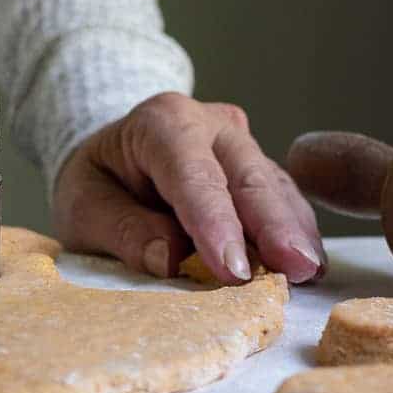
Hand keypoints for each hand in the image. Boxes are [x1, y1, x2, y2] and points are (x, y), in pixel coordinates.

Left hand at [53, 93, 325, 283]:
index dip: (214, 221)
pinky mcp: (257, 167)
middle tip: (297, 267)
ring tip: (309, 270)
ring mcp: (239, 143)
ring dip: (293, 230)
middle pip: (247, 174)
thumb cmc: (98, 181)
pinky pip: (281, 196)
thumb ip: (122, 229)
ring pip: (273, 185)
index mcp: (161, 122)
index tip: (232, 268)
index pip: (192, 173)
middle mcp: (209, 123)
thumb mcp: (83, 205)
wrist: (113, 157)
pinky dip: (294, 229)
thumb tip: (168, 258)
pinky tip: (309, 262)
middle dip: (273, 224)